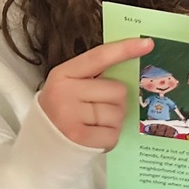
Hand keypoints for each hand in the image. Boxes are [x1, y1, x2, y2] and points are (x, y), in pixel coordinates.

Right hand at [38, 37, 153, 150]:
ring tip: (95, 124)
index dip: (125, 49)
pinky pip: (113, 134)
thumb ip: (93, 76)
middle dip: (116, 101)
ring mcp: (71, 116)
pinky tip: (96, 136)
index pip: (99, 57)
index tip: (147, 44)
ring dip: (114, 121)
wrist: (41, 144)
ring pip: (118, 113)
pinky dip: (109, 137)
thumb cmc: (63, 111)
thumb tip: (129, 68)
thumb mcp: (69, 86)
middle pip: (117, 90)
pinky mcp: (80, 138)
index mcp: (63, 74)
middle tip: (99, 109)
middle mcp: (65, 92)